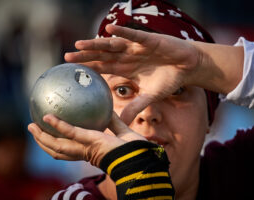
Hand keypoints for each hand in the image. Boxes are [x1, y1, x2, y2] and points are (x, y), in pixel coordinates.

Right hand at [28, 112, 145, 166]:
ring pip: (56, 146)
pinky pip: (70, 132)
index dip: (58, 144)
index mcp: (91, 152)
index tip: (51, 135)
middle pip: (57, 151)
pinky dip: (58, 125)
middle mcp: (84, 153)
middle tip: (33, 130)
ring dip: (42, 137)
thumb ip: (114, 122)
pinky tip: (46, 117)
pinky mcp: (90, 141)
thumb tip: (109, 108)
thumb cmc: (135, 149)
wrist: (141, 157)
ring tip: (31, 126)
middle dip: (43, 142)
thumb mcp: (122, 131)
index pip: (70, 150)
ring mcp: (86, 148)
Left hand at [65, 24, 200, 123]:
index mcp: (125, 69)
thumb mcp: (149, 96)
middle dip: (85, 57)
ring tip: (79, 45)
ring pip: (112, 45)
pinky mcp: (149, 41)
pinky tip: (110, 30)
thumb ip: (135, 107)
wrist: (186, 67)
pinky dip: (123, 32)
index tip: (70, 74)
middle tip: (66, 58)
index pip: (102, 68)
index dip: (87, 70)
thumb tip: (122, 124)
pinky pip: (133, 36)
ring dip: (96, 44)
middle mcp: (127, 57)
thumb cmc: (168, 79)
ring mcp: (136, 48)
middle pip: (102, 56)